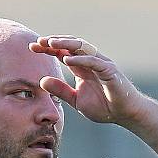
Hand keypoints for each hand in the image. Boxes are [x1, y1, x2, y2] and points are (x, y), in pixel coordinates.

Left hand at [29, 35, 145, 125]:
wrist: (125, 115)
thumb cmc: (104, 107)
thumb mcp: (76, 100)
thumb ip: (60, 90)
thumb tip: (41, 81)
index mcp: (82, 68)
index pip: (63, 52)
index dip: (48, 48)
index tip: (32, 47)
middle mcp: (91, 62)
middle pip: (70, 45)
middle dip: (54, 42)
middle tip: (38, 42)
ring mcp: (101, 64)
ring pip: (82, 47)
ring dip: (65, 44)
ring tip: (50, 43)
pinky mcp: (110, 71)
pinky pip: (93, 61)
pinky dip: (80, 59)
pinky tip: (66, 59)